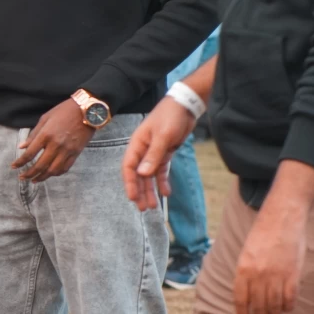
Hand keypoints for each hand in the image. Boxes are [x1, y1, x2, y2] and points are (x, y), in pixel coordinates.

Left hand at [11, 100, 93, 181]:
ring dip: (42, 177)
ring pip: (52, 171)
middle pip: (40, 165)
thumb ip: (33, 134)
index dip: (20, 162)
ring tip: (34, 180)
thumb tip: (22, 147)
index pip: (29, 154)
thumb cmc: (64, 111)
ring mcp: (67, 151)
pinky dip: (56, 173)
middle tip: (22, 177)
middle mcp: (56, 145)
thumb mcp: (45, 118)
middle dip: (29, 174)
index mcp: (46, 135)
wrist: (87, 111)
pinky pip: (65, 168)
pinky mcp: (76, 154)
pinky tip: (50, 174)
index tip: (14, 166)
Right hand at [122, 96, 196, 210]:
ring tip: (153, 206)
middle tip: (143, 208)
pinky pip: (161, 170)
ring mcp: (154, 151)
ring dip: (150, 190)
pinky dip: (163, 181)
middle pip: (138, 174)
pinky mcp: (165, 152)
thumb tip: (142, 174)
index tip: (133, 198)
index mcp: (137, 144)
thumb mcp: (163, 136)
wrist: (185, 105)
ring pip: (149, 175)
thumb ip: (153, 155)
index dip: (130, 183)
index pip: (129, 167)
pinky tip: (166, 193)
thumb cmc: (170, 117)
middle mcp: (143, 149)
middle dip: (140, 191)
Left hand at [233, 203, 307, 313]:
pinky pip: (290, 299)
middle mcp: (258, 274)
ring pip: (274, 306)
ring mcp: (276, 275)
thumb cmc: (262, 235)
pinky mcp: (293, 274)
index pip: (240, 300)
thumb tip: (247, 296)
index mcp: (243, 268)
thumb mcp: (246, 253)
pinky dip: (288, 306)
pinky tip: (286, 308)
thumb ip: (246, 274)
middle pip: (259, 306)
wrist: (282, 218)